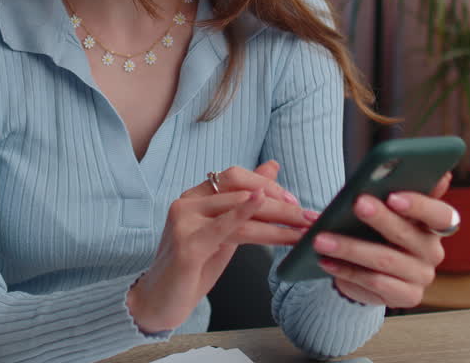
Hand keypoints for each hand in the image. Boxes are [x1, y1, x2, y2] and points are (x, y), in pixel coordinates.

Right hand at [127, 161, 307, 332]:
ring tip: (302, 229)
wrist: (160, 301)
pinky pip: (222, 227)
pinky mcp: (187, 245)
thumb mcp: (224, 232)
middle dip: (280, 206)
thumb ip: (244, 203)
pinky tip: (260, 205)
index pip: (234, 177)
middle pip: (240, 192)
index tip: (294, 202)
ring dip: (276, 220)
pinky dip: (243, 213)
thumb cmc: (192, 268)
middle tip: (309, 217)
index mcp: (194, 197)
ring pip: (238, 211)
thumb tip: (272, 168)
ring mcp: (183, 222)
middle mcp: (186, 202)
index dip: (267, 185)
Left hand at [312, 172, 454, 308]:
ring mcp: (422, 275)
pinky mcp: (407, 296)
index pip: (440, 214)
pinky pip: (375, 282)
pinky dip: (346, 270)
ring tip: (321, 239)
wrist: (368, 270)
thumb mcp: (379, 209)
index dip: (419, 205)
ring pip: (385, 260)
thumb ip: (381, 192)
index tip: (392, 196)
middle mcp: (432, 250)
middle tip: (357, 204)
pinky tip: (326, 261)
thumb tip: (366, 175)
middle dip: (379, 218)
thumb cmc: (374, 229)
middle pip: (407, 234)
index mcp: (434, 223)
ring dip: (350, 248)